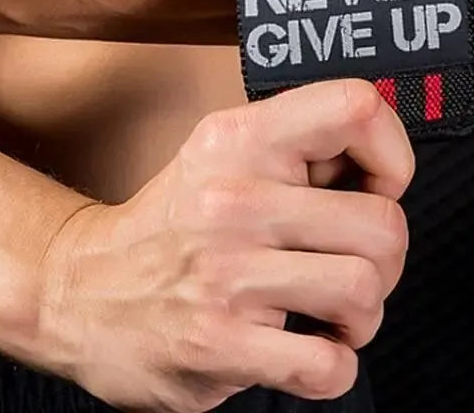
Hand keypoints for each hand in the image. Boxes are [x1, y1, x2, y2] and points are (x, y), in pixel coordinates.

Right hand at [34, 79, 413, 412]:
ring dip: (361, 315)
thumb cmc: (172, 222)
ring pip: (364, 290)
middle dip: (385, 258)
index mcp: (242, 139)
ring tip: (325, 311)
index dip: (392, 154)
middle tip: (349, 264)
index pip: (357, 107)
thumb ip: (299, 146)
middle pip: (384, 223)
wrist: (81, 289)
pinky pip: (328, 365)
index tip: (375, 187)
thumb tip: (383, 154)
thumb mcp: (224, 155)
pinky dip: (331, 364)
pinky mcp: (219, 343)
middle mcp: (234, 197)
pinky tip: (304, 346)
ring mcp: (226, 272)